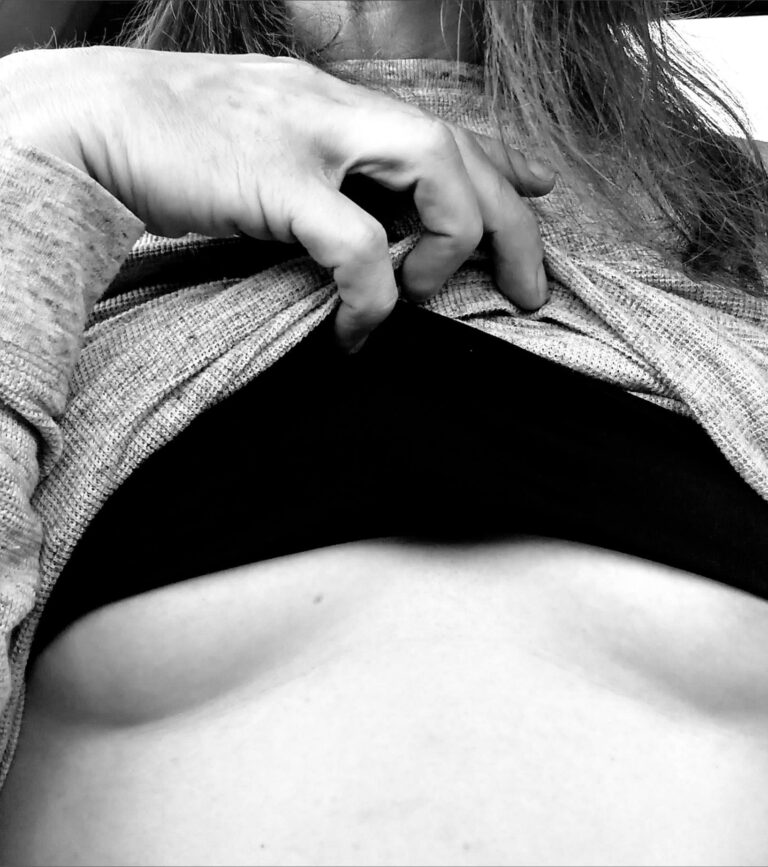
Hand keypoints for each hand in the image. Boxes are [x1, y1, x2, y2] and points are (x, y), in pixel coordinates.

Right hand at [3, 46, 554, 350]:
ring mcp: (310, 140)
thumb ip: (319, 169)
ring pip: (433, 174)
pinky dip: (373, 298)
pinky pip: (358, 246)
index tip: (541, 189)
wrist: (91, 122)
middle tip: (529, 290)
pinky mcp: (276, 183)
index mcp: (334, 101)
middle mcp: (336, 108)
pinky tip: (356, 334)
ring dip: (450, 246)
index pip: (440, 123)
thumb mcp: (262, 138)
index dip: (502, 159)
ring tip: (424, 296)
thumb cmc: (172, 140)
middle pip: (459, 150)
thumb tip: (349, 217)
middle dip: (511, 225)